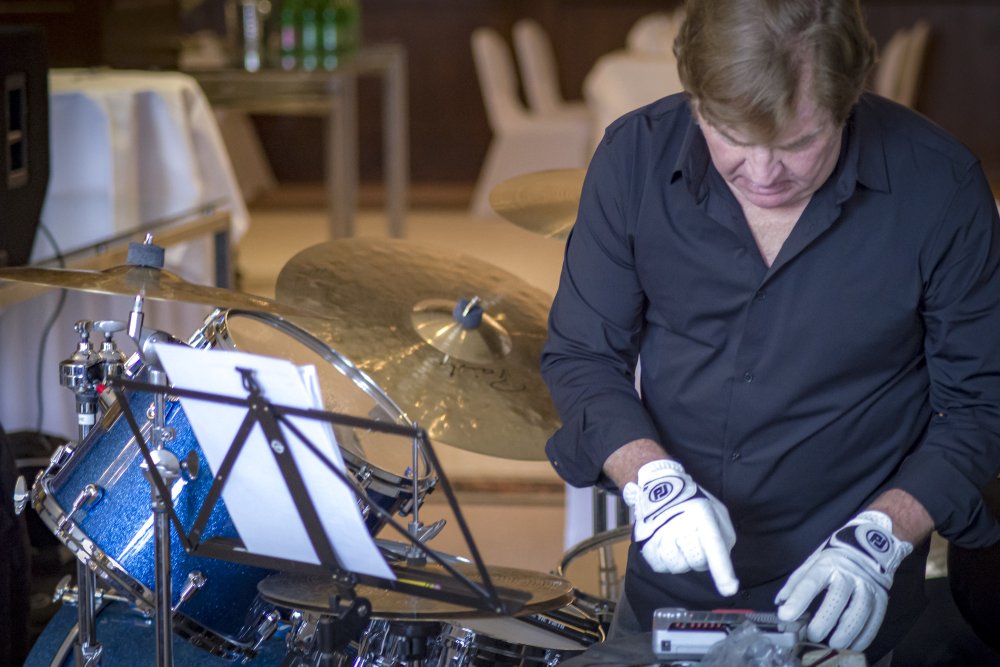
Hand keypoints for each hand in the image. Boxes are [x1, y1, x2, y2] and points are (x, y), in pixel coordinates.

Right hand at [623, 459, 738, 595]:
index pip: (713, 546)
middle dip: (700, 558)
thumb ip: (724, 536)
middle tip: (695, 541)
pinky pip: (661, 567)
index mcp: (702, 515)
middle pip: (697, 563)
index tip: (729, 589)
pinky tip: (667, 545)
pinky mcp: (646, 542)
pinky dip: (666, 561)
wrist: (659, 487)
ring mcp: (660, 534)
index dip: (722, 570)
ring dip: (682, 560)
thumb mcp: (716, 511)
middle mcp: (679, 524)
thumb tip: (721, 564)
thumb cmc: (693, 502)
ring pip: (679, 567)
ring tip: (679, 542)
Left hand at [775, 511, 912, 650]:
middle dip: (824, 619)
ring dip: (846, 631)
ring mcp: (868, 587)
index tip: (785, 616)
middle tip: (813, 636)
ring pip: (859, 611)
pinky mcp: (881, 599)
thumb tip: (780, 604)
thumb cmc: (835, 560)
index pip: (811, 582)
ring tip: (834, 645)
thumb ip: (796, 583)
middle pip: (837, 598)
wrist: (870, 547)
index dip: (797, 600)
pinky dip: (864, 636)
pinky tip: (853, 646)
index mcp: (827, 564)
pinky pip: (874, 620)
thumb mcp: (812, 563)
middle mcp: (849, 574)